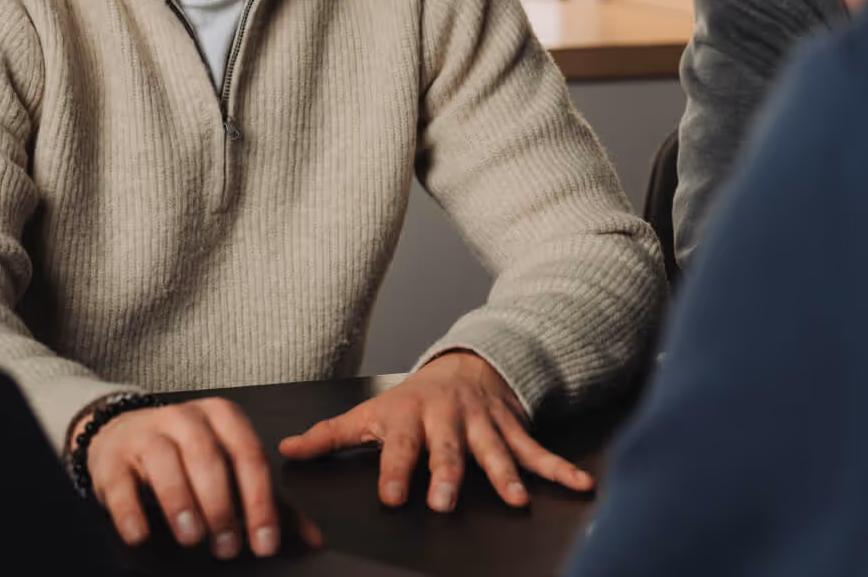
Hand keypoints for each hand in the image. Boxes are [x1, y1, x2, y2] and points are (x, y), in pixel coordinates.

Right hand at [76, 397, 322, 559]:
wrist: (123, 434)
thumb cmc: (187, 454)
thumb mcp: (229, 469)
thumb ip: (269, 502)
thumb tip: (313, 539)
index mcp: (222, 417)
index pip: (249, 455)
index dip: (259, 501)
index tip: (264, 542)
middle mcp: (184, 418)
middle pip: (208, 458)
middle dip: (220, 506)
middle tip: (227, 546)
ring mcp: (145, 434)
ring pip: (165, 462)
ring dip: (180, 503)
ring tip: (192, 537)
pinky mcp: (112, 458)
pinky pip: (120, 483)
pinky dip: (130, 511)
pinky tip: (141, 534)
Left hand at [277, 350, 593, 511]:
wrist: (464, 367)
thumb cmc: (410, 400)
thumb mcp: (369, 412)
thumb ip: (329, 436)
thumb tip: (287, 452)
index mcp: (409, 418)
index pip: (399, 447)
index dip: (395, 471)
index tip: (393, 497)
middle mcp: (447, 420)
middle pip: (447, 451)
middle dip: (449, 475)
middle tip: (446, 501)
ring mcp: (483, 425)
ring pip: (494, 452)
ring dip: (505, 475)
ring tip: (516, 500)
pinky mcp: (512, 431)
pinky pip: (537, 452)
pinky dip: (560, 469)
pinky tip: (580, 485)